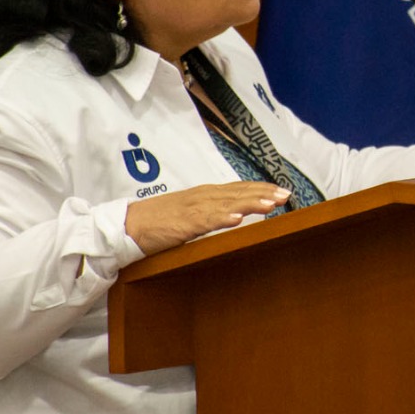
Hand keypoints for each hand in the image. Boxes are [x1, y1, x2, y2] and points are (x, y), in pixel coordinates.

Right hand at [123, 182, 290, 254]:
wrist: (128, 225)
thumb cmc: (158, 220)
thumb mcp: (190, 213)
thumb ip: (211, 212)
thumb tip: (234, 214)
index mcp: (205, 194)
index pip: (238, 188)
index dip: (261, 188)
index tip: (282, 191)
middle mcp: (202, 197)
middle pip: (238, 192)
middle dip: (263, 193)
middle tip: (286, 195)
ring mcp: (192, 209)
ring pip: (227, 203)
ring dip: (250, 202)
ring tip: (270, 204)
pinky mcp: (182, 223)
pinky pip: (205, 220)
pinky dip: (222, 218)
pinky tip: (237, 218)